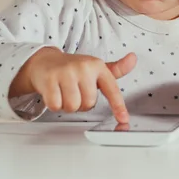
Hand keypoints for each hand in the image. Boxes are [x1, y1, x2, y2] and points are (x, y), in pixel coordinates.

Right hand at [11, 48, 136, 123]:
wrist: (45, 61)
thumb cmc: (73, 68)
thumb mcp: (95, 68)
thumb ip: (115, 69)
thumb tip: (133, 58)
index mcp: (97, 66)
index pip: (111, 88)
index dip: (118, 106)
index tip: (124, 119)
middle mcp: (83, 67)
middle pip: (89, 103)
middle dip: (81, 103)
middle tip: (76, 92)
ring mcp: (66, 72)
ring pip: (73, 106)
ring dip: (68, 105)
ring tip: (65, 92)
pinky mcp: (50, 79)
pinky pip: (56, 105)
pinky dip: (54, 104)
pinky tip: (54, 93)